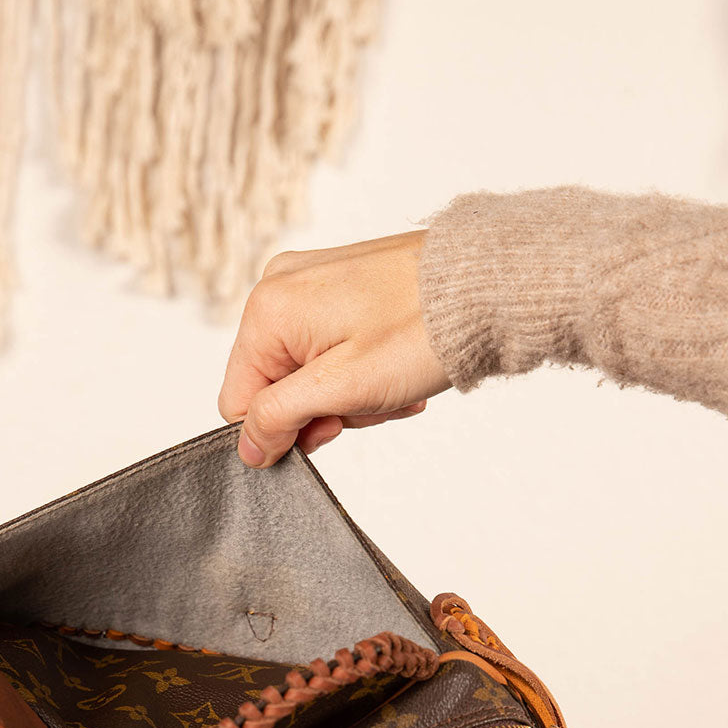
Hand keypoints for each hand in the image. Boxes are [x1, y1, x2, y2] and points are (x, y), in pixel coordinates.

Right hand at [218, 230, 450, 466]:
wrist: (487, 284)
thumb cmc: (422, 329)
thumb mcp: (341, 389)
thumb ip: (280, 418)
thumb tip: (247, 446)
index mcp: (268, 309)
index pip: (240, 401)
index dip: (283, 428)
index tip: (333, 425)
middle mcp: (280, 286)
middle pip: (275, 384)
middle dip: (323, 408)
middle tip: (370, 404)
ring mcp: (310, 281)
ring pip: (306, 370)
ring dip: (348, 393)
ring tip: (392, 385)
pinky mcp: (339, 283)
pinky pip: (329, 346)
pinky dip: (359, 369)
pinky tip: (394, 370)